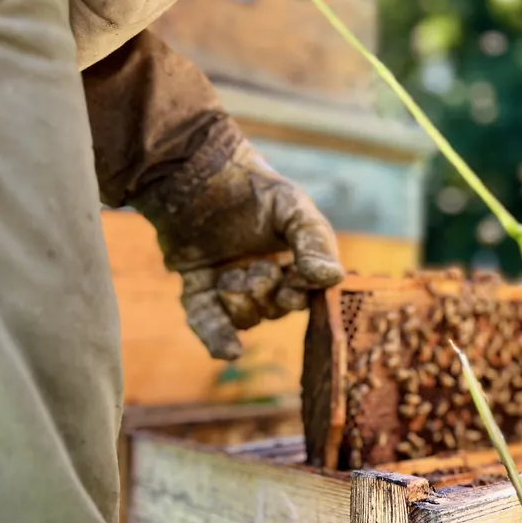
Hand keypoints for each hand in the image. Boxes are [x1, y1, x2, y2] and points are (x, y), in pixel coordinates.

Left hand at [130, 131, 343, 359]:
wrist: (189, 171)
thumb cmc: (248, 184)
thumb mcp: (290, 206)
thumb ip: (313, 240)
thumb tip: (332, 279)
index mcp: (292, 258)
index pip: (306, 293)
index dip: (299, 294)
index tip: (292, 279)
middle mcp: (264, 275)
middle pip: (275, 310)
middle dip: (267, 296)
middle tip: (256, 271)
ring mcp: (231, 284)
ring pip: (245, 318)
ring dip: (240, 305)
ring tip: (228, 280)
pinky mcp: (198, 288)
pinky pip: (209, 322)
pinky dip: (218, 339)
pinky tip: (229, 351)